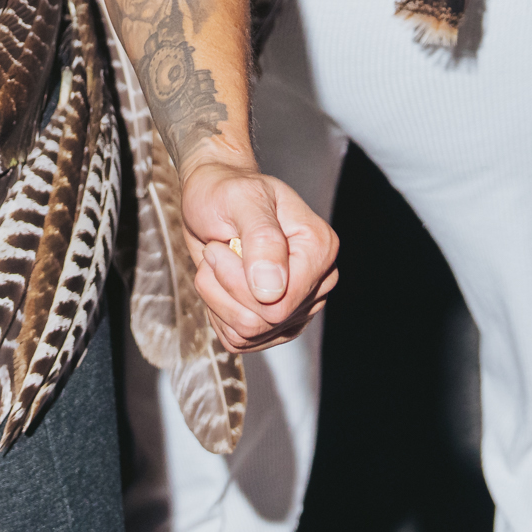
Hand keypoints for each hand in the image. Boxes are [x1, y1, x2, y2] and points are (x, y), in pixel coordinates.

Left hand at [180, 159, 339, 351]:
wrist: (211, 199)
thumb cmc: (226, 192)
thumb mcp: (241, 200)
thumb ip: (262, 239)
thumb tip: (273, 289)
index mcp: (319, 248)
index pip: (282, 302)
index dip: (239, 282)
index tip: (222, 246)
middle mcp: (316, 281)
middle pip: (266, 321)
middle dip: (225, 287)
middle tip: (217, 250)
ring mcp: (298, 305)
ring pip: (249, 334)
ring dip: (217, 297)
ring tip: (219, 262)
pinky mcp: (276, 323)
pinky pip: (239, 340)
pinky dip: (217, 311)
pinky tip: (220, 282)